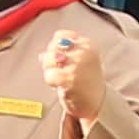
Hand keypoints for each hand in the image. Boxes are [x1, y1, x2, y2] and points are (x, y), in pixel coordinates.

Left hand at [41, 24, 90, 138]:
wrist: (97, 103)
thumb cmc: (85, 81)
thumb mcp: (78, 62)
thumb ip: (62, 54)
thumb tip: (41, 55)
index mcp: (87, 44)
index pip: (60, 35)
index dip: (54, 47)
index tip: (61, 59)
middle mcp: (84, 52)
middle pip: (52, 47)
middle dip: (50, 60)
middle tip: (59, 71)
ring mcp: (78, 65)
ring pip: (49, 60)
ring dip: (49, 71)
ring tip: (60, 78)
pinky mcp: (71, 79)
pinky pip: (49, 75)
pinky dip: (50, 81)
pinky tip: (59, 85)